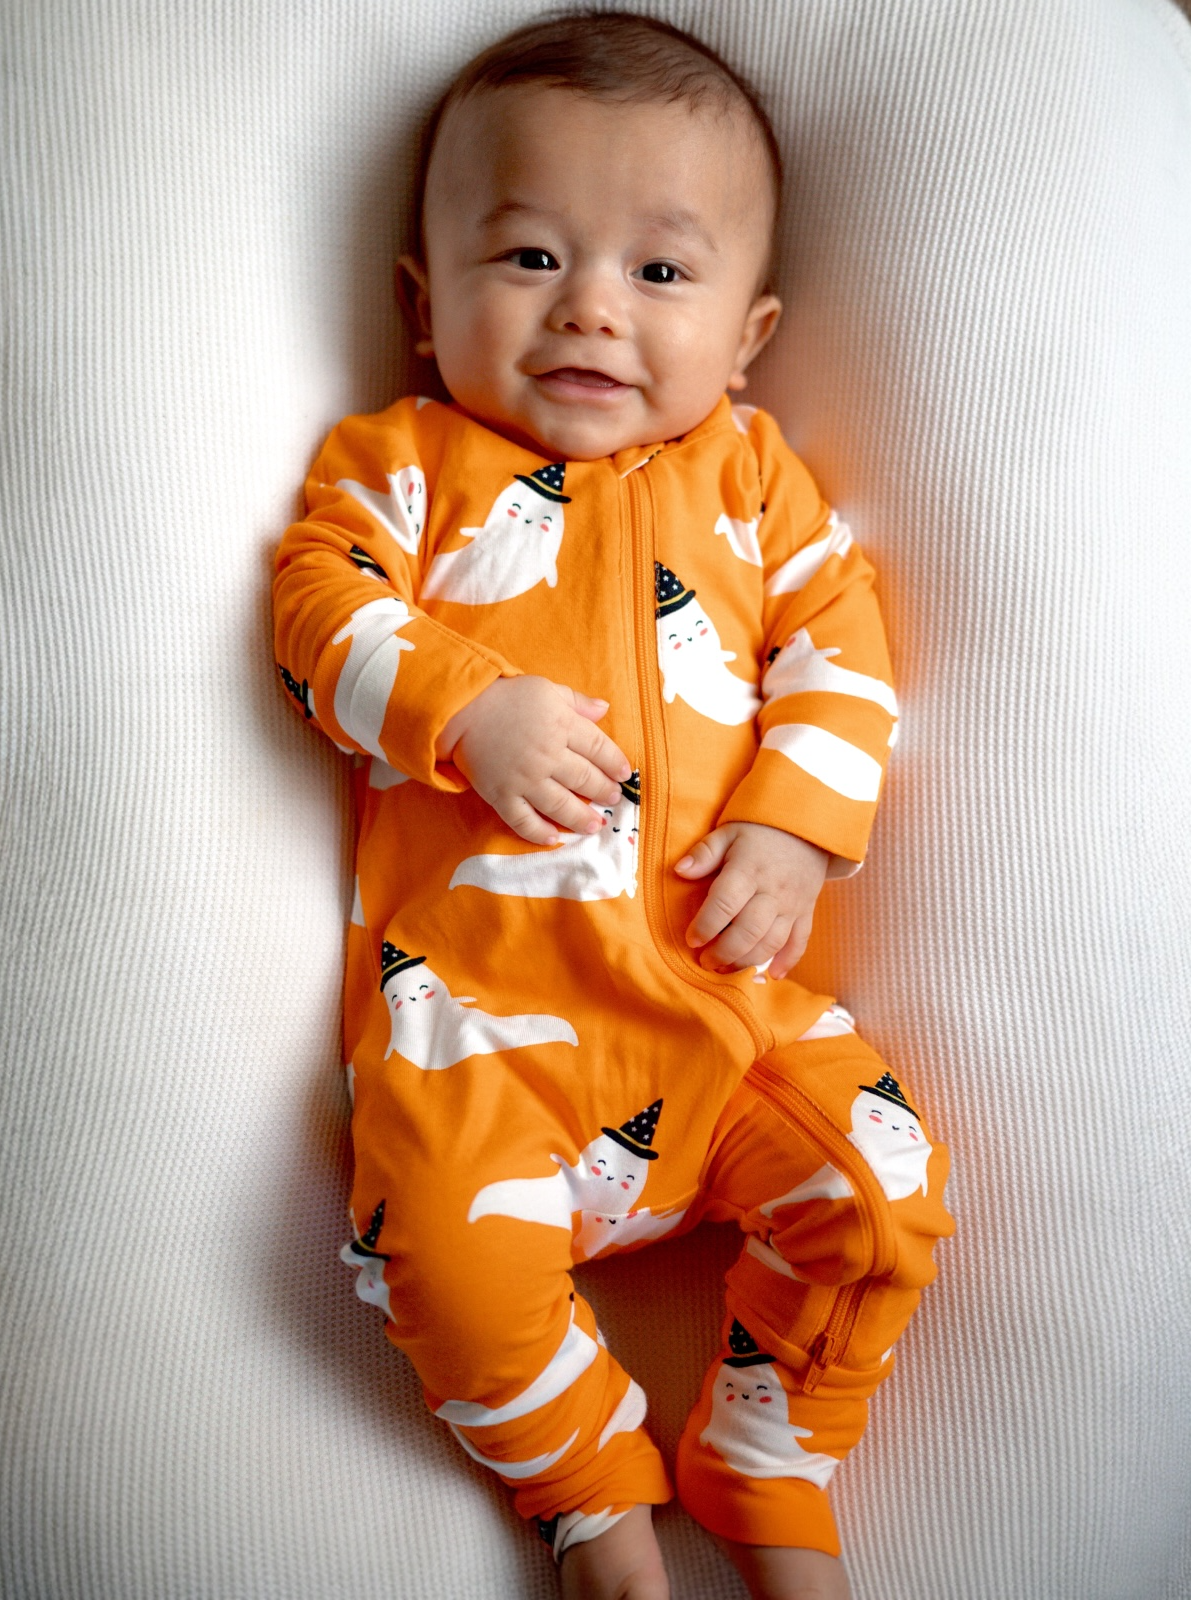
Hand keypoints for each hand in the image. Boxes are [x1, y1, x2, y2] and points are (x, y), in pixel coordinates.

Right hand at [437, 676, 631, 844]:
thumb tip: (605, 710)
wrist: (459, 708)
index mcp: (561, 725)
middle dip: (603, 791)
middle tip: (613, 799)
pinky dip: (539, 833)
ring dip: (581, 818)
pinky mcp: (501, 795)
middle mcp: (546, 755)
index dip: (615, 762)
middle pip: (584, 778)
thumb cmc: (505, 695)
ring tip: (595, 825)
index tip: (624, 774)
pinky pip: (523, 820)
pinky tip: (554, 839)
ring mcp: (524, 778)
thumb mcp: (546, 689)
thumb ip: (577, 702)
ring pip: (560, 805)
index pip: (598, 748)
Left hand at [675, 822, 827, 977]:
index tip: (691, 939)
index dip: (706, 925)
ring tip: (726, 968)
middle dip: (724, 952)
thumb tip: (680, 871)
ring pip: (772, 941)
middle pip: (748, 930)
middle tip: (705, 961)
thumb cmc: (760, 830)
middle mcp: (772, 891)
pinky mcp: (806, 912)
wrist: (807, 827)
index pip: (725, 903)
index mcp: (748, 869)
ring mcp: (792, 904)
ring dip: (748, 960)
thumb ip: (704, 852)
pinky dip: (787, 961)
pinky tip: (771, 975)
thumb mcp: (728, 832)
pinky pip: (800, 942)